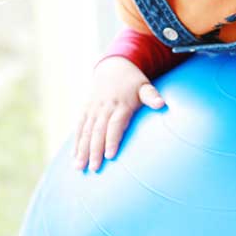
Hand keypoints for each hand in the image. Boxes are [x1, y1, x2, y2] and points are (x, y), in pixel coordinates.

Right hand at [73, 57, 165, 171]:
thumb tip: (162, 104)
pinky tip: (74, 156)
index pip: (115, 124)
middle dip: (94, 150)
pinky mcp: (86, 109)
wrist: (114, 66)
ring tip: (79, 167)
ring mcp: (93, 108)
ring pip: (85, 131)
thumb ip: (152, 96)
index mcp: (121, 104)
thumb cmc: (133, 81)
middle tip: (94, 168)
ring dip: (81, 149)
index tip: (110, 156)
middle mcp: (105, 107)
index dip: (112, 140)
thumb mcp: (145, 85)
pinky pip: (79, 126)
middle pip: (98, 131)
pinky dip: (76, 141)